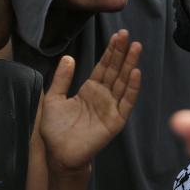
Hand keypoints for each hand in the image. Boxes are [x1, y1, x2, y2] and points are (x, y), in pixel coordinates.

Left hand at [41, 30, 141, 173]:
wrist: (59, 154)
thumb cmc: (55, 130)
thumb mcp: (54, 99)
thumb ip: (62, 79)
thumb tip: (68, 57)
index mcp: (90, 89)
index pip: (104, 66)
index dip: (110, 51)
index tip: (117, 35)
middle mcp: (104, 95)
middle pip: (116, 70)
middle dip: (122, 52)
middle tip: (128, 34)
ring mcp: (112, 107)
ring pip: (123, 81)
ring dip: (130, 64)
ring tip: (136, 47)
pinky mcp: (116, 120)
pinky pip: (127, 101)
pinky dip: (133, 88)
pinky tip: (136, 73)